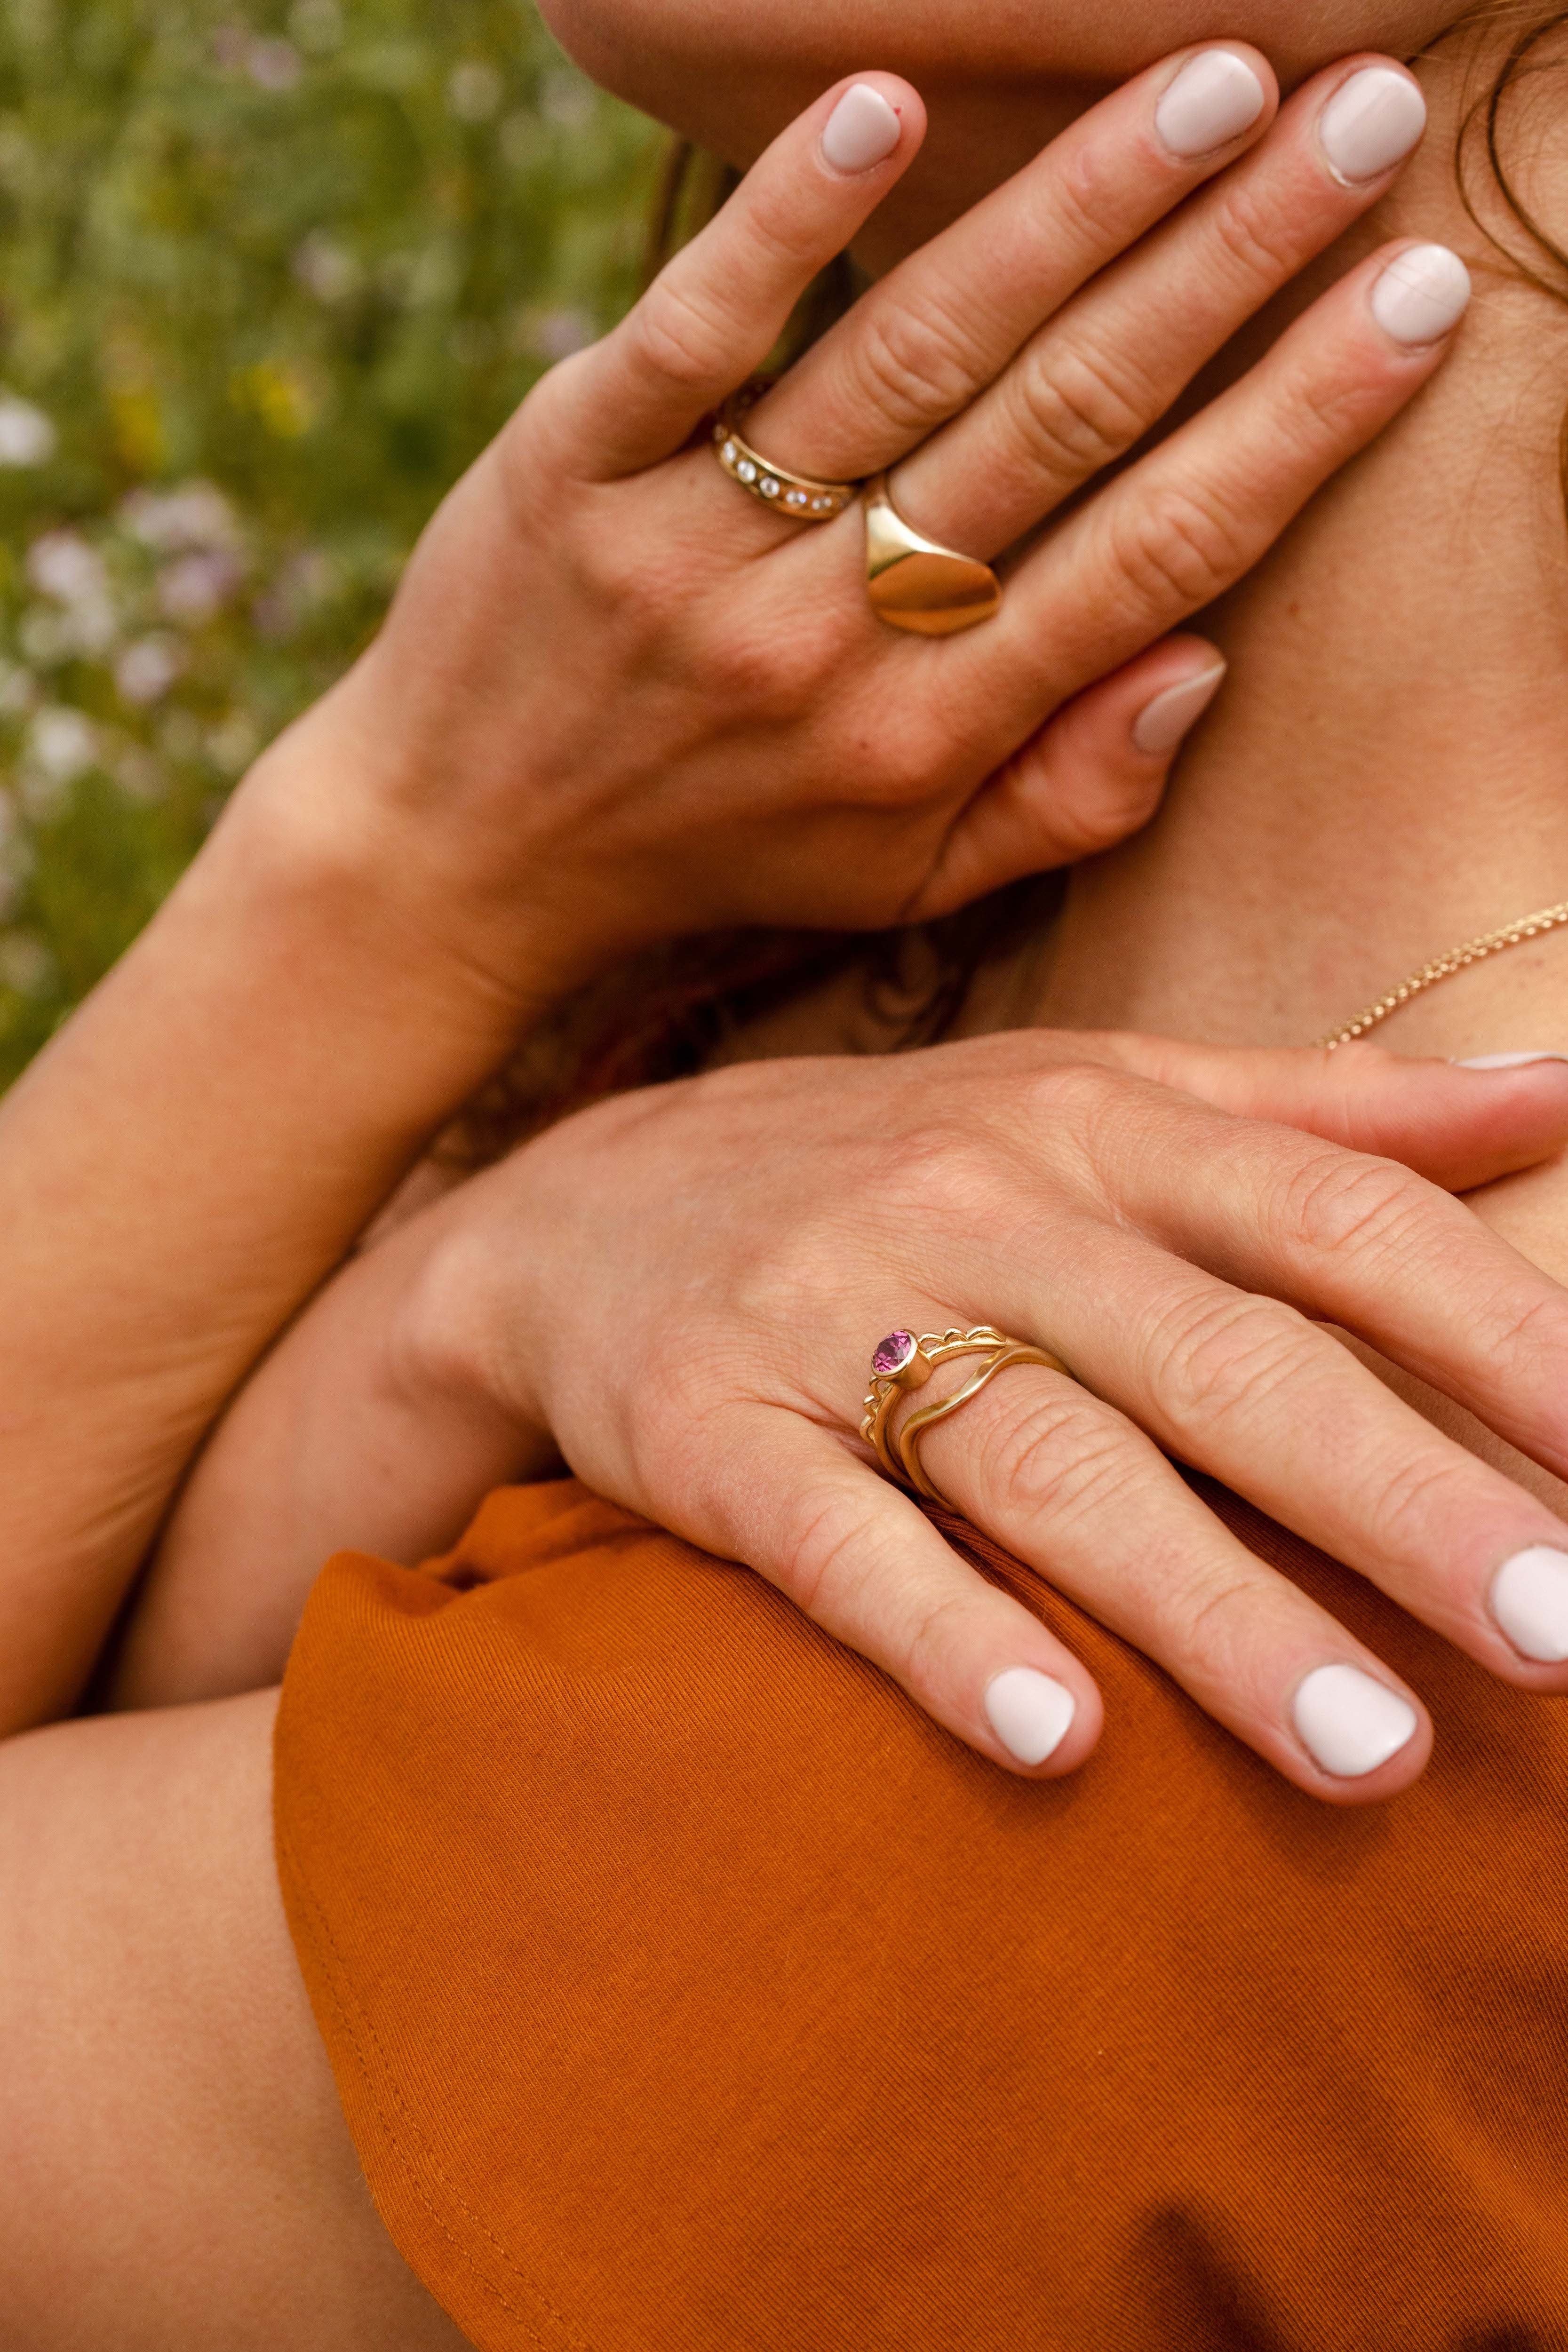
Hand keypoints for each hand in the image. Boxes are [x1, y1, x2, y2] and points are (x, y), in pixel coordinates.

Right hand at [124, 1041, 1567, 1803]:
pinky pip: (835, 1540)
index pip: (1330, 1218)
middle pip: (1219, 1357)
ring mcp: (837, 1317)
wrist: (579, 1207)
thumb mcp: (1095, 1094)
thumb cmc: (893, 1164)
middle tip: (1560, 1634)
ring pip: (1047, 1463)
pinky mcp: (710, 1430)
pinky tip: (1052, 1742)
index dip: (1489, 1328)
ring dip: (1212, 1611)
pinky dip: (941, 1635)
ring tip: (1371, 1754)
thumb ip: (1322, 1107)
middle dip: (1397, 1501)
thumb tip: (1562, 1089)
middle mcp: (982, 1208)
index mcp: (1101, 1127)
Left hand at [294, 47, 1455, 993]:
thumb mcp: (902, 885)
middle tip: (1359, 121)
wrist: (457, 853)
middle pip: (1060, 426)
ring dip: (1072, 209)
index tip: (1413, 301)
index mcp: (924, 742)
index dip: (1295, 425)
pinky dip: (791, 222)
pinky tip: (894, 108)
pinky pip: (697, 333)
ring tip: (1214, 88)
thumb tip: (1210, 664)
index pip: (1150, 557)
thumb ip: (1065, 801)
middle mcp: (826, 644)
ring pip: (913, 354)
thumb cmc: (715, 852)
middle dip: (1229, 269)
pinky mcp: (571, 466)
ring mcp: (694, 546)